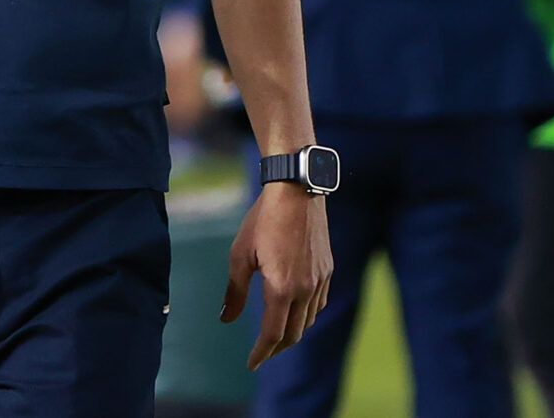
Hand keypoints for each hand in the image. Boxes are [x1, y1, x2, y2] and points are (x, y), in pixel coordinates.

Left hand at [221, 181, 331, 369]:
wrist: (296, 191)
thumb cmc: (263, 220)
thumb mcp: (240, 255)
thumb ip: (234, 291)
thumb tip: (225, 319)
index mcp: (281, 288)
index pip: (273, 334)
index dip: (261, 353)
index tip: (252, 364)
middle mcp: (305, 289)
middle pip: (293, 333)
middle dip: (276, 348)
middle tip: (262, 354)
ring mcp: (320, 280)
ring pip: (309, 320)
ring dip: (292, 332)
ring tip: (276, 334)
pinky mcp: (327, 269)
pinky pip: (319, 303)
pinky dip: (306, 314)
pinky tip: (296, 310)